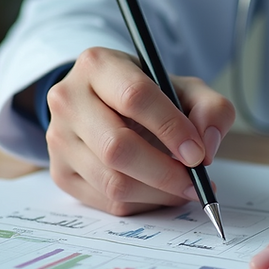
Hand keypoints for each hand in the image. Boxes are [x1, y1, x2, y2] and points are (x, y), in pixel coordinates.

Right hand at [45, 47, 235, 215]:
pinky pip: (107, 202)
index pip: (135, 97)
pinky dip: (143, 204)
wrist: (106, 106)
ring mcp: (58, 138)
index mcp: (98, 65)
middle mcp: (68, 99)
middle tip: (196, 182)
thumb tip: (207, 147)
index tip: (198, 153)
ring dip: (158, 194)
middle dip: (165, 172)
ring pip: (112, 182)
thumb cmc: (150, 97)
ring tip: (184, 188)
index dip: (171, 129)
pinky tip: (160, 191)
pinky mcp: (60, 173)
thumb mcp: (185, 89)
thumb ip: (211, 109)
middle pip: (117, 148)